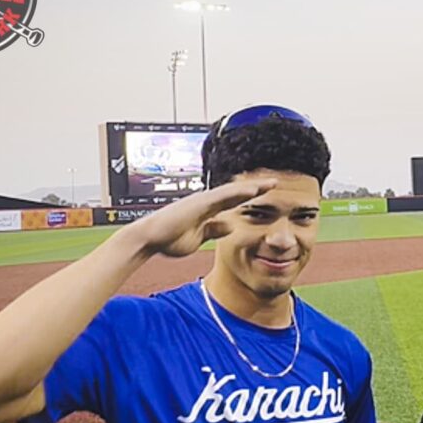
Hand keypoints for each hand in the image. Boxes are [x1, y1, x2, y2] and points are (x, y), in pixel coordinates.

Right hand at [121, 178, 276, 257]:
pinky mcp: (199, 204)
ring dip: (251, 187)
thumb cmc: (169, 239)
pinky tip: (252, 190)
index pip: (233, 201)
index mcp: (207, 210)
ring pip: (232, 191)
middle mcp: (206, 202)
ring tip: (269, 184)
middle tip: (274, 183)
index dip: (249, 197)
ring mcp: (202, 201)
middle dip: (255, 188)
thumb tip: (230, 225)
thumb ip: (214, 229)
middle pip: (236, 193)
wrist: (149, 240)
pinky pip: (223, 196)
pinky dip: (238, 193)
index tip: (265, 194)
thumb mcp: (199, 237)